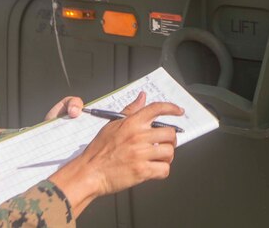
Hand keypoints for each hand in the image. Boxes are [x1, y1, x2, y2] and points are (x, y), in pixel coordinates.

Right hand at [47, 91, 183, 213]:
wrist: (89, 172)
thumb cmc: (99, 150)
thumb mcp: (112, 125)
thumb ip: (130, 110)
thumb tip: (142, 97)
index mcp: (132, 123)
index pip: (157, 109)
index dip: (172, 108)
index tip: (179, 111)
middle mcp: (138, 136)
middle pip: (170, 133)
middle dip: (170, 140)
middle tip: (164, 144)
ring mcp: (141, 154)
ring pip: (169, 152)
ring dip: (167, 156)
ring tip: (159, 158)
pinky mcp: (142, 171)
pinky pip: (164, 170)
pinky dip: (162, 171)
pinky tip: (155, 169)